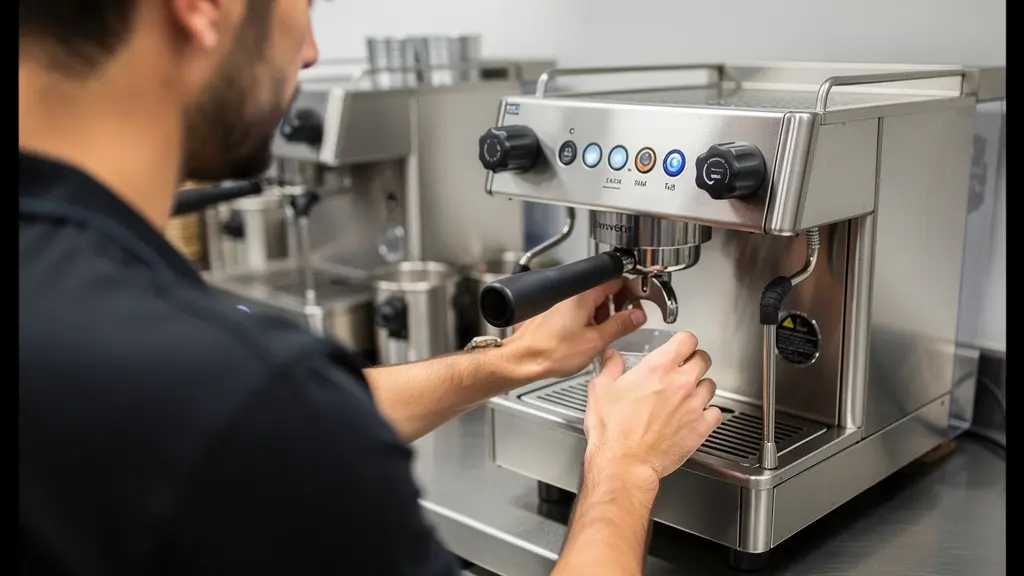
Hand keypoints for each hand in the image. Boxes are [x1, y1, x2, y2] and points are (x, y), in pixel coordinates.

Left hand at [502, 278, 646, 379]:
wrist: (523, 359)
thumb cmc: (550, 351)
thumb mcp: (595, 341)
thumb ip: (620, 325)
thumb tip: (637, 316)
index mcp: (583, 293)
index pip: (615, 279)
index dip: (631, 291)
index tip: (637, 304)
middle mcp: (570, 291)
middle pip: (603, 289)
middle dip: (617, 305)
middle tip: (623, 322)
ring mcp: (560, 300)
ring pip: (590, 299)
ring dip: (601, 313)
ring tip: (603, 333)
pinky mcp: (553, 310)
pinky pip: (576, 307)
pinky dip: (586, 317)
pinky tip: (587, 335)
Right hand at [583, 331, 722, 483]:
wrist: (624, 462)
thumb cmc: (612, 430)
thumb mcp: (601, 390)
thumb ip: (610, 368)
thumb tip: (612, 357)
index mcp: (658, 368)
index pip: (686, 340)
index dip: (683, 342)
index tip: (679, 347)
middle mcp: (681, 382)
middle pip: (703, 359)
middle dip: (694, 362)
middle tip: (684, 370)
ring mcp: (694, 405)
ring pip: (711, 385)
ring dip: (700, 387)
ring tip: (688, 395)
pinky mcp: (701, 427)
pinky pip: (715, 412)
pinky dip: (708, 413)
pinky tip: (695, 416)